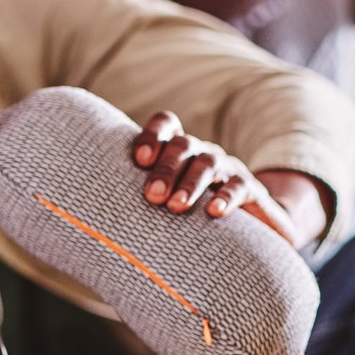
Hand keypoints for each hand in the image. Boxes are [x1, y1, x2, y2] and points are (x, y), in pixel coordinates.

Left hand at [131, 111, 320, 246]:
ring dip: (190, 184)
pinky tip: (214, 212)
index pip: (166, 124)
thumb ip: (144, 198)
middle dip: (166, 169)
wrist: (252, 230)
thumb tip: (101, 212)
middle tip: (152, 196)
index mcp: (180, 151)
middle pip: (183, 146)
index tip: (140, 160)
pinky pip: (240, 187)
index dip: (152, 135)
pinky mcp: (251, 190)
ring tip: (176, 206)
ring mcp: (228, 169)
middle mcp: (203, 153)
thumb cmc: (194, 217)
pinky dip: (226, 197)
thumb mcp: (169, 203)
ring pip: (209, 163)